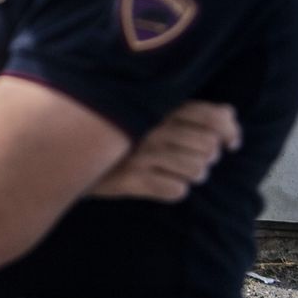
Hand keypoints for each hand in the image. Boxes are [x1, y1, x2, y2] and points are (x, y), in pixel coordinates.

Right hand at [90, 101, 240, 201]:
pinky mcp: (130, 180)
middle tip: (197, 161)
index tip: (232, 144)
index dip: (230, 131)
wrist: (64, 150)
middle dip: (209, 158)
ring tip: (182, 174)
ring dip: (195, 175)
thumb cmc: (116, 131)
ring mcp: (141, 154)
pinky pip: (175, 190)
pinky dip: (176, 189)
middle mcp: (153, 128)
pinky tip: (165, 184)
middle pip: (208, 147)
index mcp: (159, 107)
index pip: (211, 115)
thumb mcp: (147, 111)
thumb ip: (186, 110)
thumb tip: (229, 113)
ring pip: (196, 171)